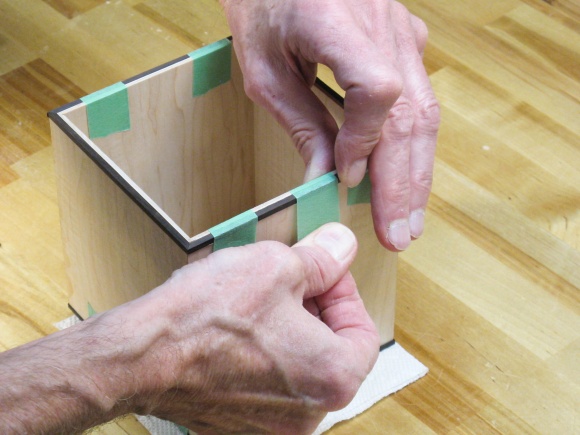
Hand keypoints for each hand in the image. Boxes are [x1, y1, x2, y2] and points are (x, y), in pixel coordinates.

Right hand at [0, 223, 377, 433]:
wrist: (139, 358)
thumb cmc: (205, 318)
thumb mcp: (277, 265)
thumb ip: (324, 258)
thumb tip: (342, 247)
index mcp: (331, 377)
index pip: (364, 331)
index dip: (345, 293)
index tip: (325, 273)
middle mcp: (308, 414)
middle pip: (332, 351)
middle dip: (317, 309)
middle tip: (292, 279)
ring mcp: (274, 426)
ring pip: (300, 366)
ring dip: (290, 330)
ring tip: (260, 300)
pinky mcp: (242, 425)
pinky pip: (270, 382)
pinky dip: (266, 353)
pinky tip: (241, 328)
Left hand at [222, 0, 439, 250]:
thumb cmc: (263, 8)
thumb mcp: (265, 71)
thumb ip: (300, 123)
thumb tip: (324, 178)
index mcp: (337, 21)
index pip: (377, 93)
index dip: (366, 142)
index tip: (346, 178)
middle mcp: (383, 23)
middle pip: (409, 114)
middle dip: (402, 183)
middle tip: (397, 234)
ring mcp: (402, 29)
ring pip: (424, 111)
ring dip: (416, 171)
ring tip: (408, 219)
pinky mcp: (407, 38)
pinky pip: (420, 97)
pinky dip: (414, 143)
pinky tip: (409, 176)